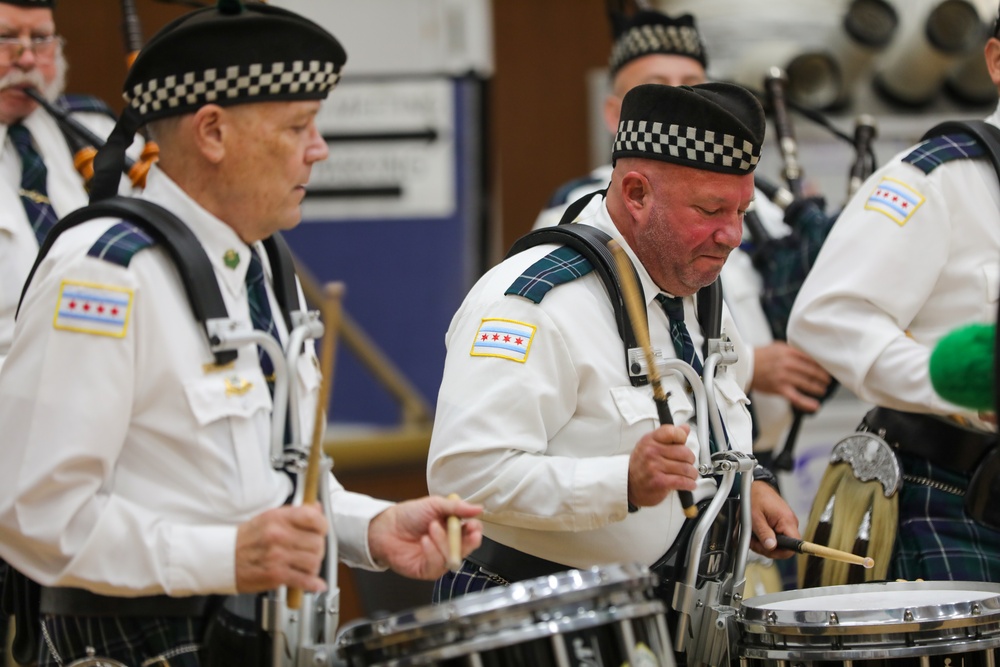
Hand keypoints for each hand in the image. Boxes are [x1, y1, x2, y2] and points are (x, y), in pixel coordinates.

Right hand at [235, 503, 327, 593]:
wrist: (222, 559)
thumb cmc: (246, 539)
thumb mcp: (269, 518)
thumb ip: (295, 513)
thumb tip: (317, 507)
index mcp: (278, 518)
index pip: (313, 517)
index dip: (322, 525)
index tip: (321, 531)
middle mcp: (278, 535)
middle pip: (317, 542)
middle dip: (318, 549)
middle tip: (311, 552)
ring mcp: (277, 556)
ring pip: (314, 561)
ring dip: (313, 566)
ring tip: (306, 566)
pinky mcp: (275, 575)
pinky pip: (303, 580)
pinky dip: (313, 584)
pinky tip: (315, 584)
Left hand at [368, 496, 483, 579]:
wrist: (386, 527)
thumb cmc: (408, 515)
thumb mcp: (434, 504)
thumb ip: (456, 507)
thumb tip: (478, 508)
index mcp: (452, 528)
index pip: (471, 532)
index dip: (475, 530)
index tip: (473, 525)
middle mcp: (448, 545)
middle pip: (468, 548)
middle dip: (469, 541)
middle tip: (468, 532)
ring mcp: (438, 559)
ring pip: (453, 557)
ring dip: (443, 541)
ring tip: (431, 528)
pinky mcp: (427, 570)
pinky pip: (437, 565)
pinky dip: (432, 552)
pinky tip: (424, 541)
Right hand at [627, 423, 696, 508]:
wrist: (629, 485)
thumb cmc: (642, 464)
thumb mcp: (651, 445)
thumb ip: (669, 436)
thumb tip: (685, 428)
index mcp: (650, 440)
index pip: (672, 432)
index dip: (682, 436)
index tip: (683, 442)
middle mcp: (651, 452)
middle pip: (684, 452)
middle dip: (690, 459)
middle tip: (688, 463)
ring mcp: (654, 467)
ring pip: (685, 468)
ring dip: (692, 473)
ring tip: (690, 475)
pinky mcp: (659, 482)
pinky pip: (682, 481)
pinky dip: (690, 484)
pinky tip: (689, 483)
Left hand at [749, 481, 798, 558]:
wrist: (757, 486)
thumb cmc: (755, 497)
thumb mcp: (755, 517)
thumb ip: (764, 533)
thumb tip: (771, 547)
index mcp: (787, 521)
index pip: (793, 546)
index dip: (780, 552)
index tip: (766, 549)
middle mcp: (790, 523)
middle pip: (783, 548)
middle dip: (766, 548)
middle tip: (753, 541)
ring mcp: (786, 524)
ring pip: (777, 544)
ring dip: (762, 543)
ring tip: (752, 535)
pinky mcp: (780, 524)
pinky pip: (774, 537)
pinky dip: (763, 537)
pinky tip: (756, 532)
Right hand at [751, 341, 830, 411]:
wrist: (745, 366)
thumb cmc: (760, 356)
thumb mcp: (778, 347)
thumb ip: (793, 350)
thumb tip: (809, 355)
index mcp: (788, 352)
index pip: (811, 359)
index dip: (822, 365)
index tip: (827, 368)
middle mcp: (787, 364)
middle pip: (812, 371)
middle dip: (822, 377)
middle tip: (827, 380)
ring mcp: (784, 376)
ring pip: (807, 384)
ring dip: (818, 388)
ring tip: (822, 390)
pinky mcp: (779, 388)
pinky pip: (796, 397)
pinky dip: (806, 402)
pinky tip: (815, 405)